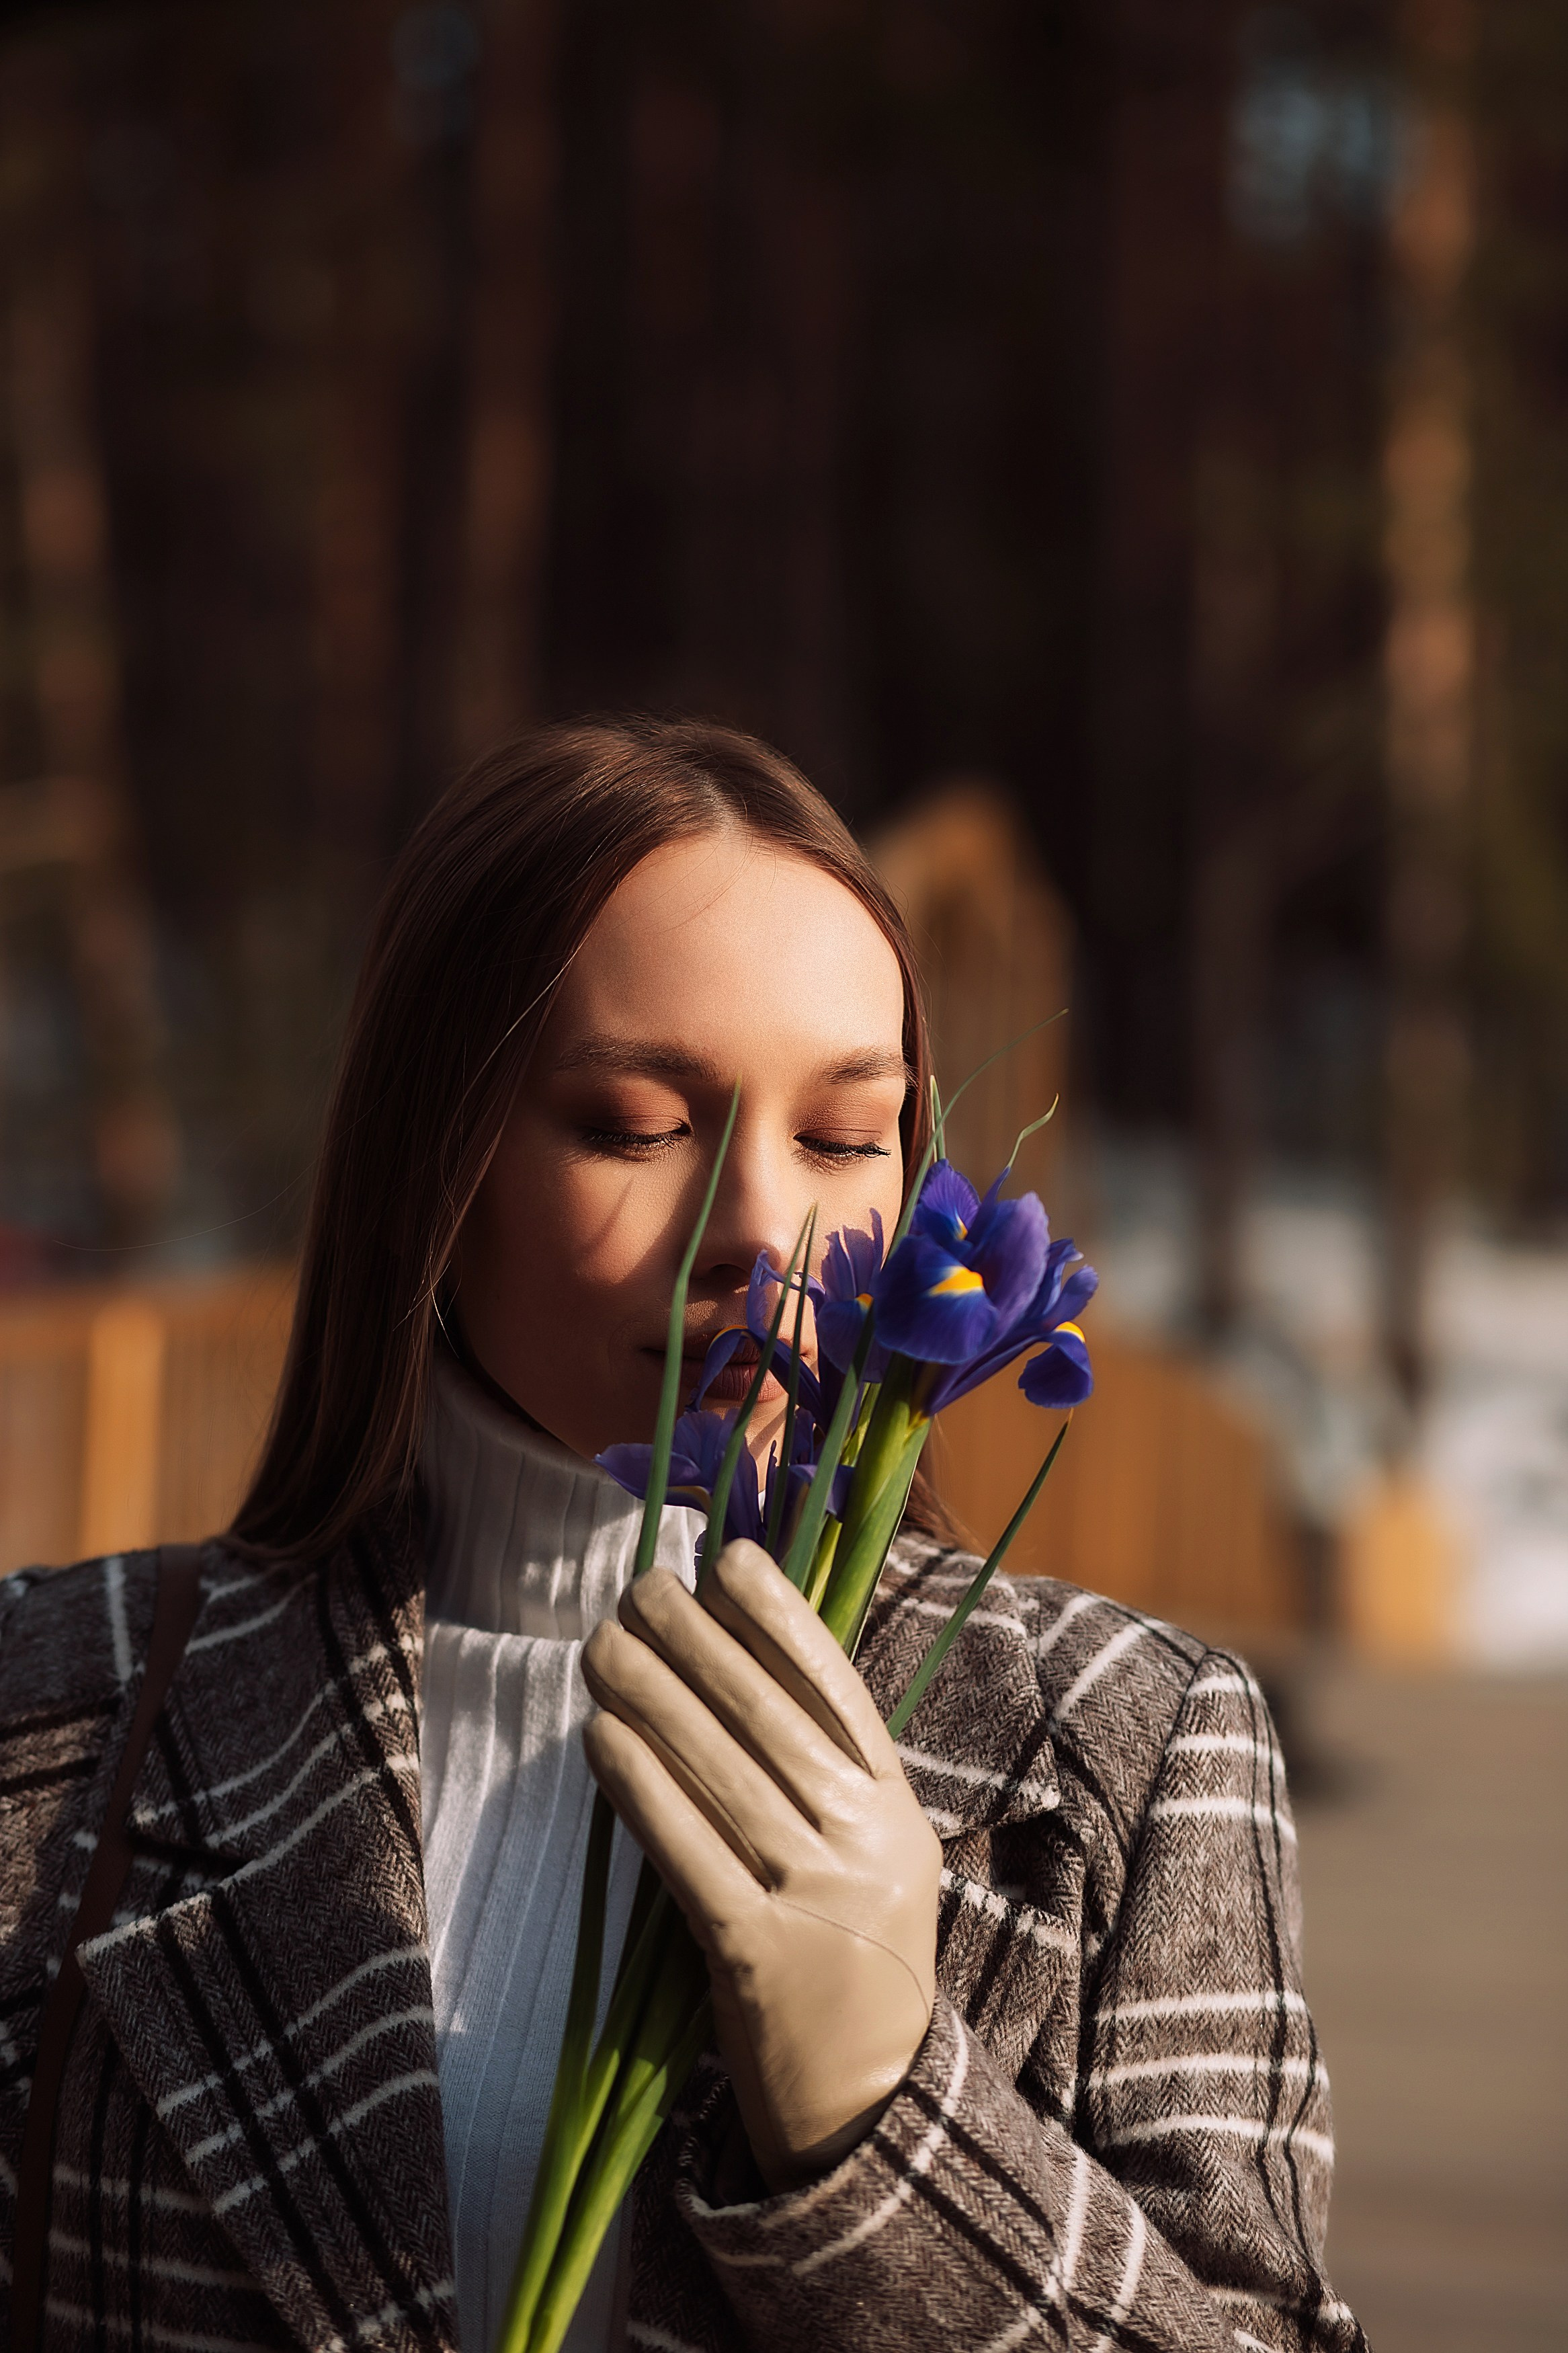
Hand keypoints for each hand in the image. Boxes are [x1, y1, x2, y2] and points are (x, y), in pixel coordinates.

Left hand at [582, 1540, 941, 2191]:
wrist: (872, 2106)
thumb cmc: (850, 1958)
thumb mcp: (866, 1853)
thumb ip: (815, 1771)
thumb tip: (726, 1659)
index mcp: (895, 1808)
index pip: (836, 1688)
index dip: (781, 1614)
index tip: (726, 1558)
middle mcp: (865, 1843)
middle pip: (767, 1717)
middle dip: (695, 1639)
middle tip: (636, 1587)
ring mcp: (816, 1900)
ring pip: (721, 1772)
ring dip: (651, 1695)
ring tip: (600, 1645)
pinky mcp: (757, 1957)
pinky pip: (686, 1851)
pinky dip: (638, 1786)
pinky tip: (599, 1737)